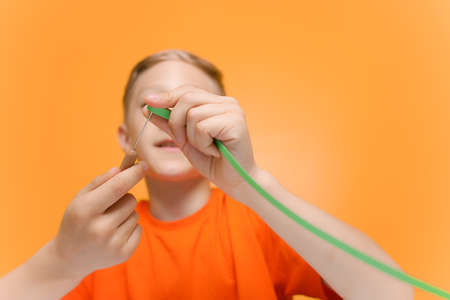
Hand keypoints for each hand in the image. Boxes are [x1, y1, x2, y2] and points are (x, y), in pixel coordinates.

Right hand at [52, 162, 147, 277]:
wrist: (70, 257)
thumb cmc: (77, 221)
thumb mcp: (80, 198)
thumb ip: (100, 181)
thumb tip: (121, 170)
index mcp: (85, 211)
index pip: (117, 187)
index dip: (132, 174)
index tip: (143, 165)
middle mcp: (100, 229)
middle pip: (130, 200)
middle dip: (124, 198)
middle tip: (108, 207)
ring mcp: (113, 244)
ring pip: (135, 213)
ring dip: (126, 213)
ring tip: (108, 223)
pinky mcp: (124, 254)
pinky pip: (139, 228)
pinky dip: (130, 227)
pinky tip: (114, 234)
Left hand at [142, 85, 259, 191]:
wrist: (235, 183)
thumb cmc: (213, 162)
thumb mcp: (185, 140)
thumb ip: (168, 123)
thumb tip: (147, 106)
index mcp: (218, 103)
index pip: (187, 91)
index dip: (167, 96)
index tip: (147, 102)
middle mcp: (228, 102)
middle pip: (186, 98)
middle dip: (177, 123)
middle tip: (187, 143)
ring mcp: (233, 111)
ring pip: (192, 114)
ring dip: (192, 138)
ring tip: (208, 148)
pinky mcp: (236, 122)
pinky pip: (202, 127)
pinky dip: (202, 144)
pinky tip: (216, 151)